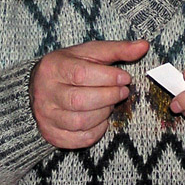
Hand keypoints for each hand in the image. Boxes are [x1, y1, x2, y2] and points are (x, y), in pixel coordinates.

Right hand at [30, 39, 148, 148]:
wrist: (40, 87)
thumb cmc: (70, 67)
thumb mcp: (90, 53)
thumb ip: (117, 49)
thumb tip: (144, 46)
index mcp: (53, 67)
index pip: (81, 74)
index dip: (108, 77)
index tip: (125, 78)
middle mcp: (45, 93)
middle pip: (80, 100)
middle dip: (109, 97)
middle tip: (122, 92)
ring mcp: (46, 116)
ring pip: (80, 122)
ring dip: (104, 114)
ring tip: (110, 103)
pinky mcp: (52, 134)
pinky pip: (80, 139)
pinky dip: (97, 131)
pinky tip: (102, 119)